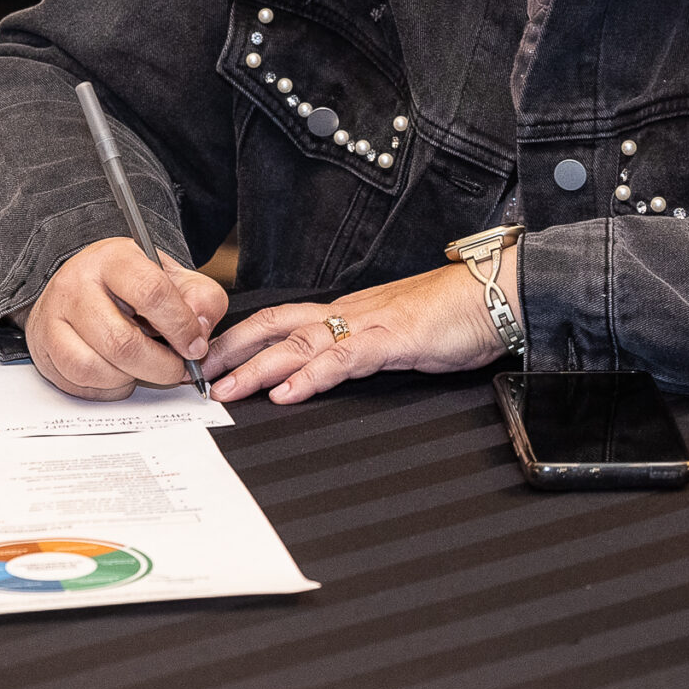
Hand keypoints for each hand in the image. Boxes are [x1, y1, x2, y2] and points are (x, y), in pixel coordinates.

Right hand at [23, 238, 230, 401]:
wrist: (82, 286)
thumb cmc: (131, 287)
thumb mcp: (173, 279)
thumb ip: (200, 299)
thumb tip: (199, 328)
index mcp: (114, 259)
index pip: (151, 292)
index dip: (180, 326)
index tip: (194, 346)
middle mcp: (77, 284)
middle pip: (122, 341)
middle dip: (160, 365)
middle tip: (176, 368)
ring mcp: (55, 316)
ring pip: (97, 367)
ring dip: (132, 378)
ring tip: (144, 366)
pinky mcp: (45, 346)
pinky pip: (81, 382)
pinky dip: (109, 386)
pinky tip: (120, 372)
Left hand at [202, 249, 519, 404]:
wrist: (495, 295)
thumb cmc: (453, 315)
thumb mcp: (396, 335)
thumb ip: (362, 349)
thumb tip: (332, 369)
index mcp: (347, 312)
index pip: (281, 320)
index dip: (241, 337)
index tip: (209, 357)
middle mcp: (348, 314)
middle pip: (273, 325)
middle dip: (230, 349)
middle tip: (194, 372)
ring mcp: (367, 326)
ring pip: (297, 344)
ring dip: (256, 368)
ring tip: (226, 389)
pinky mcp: (392, 340)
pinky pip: (342, 360)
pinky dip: (311, 378)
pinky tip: (287, 393)